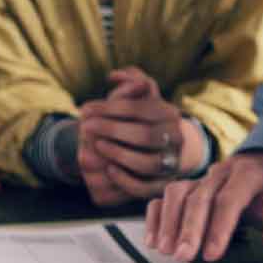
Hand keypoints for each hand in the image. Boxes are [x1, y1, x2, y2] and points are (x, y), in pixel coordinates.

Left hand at [76, 68, 206, 202]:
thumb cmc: (136, 119)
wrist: (152, 149)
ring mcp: (171, 162)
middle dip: (112, 130)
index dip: (111, 108)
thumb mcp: (134, 97)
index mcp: (170, 113)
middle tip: (86, 127)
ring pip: (149, 163)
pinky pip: (146, 187)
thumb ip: (127, 82)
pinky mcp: (161, 184)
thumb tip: (115, 75)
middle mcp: (176, 137)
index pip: (141, 109)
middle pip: (146, 136)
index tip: (85, 109)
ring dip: (119, 154)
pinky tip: (109, 169)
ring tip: (98, 146)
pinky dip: (126, 180)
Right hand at [144, 150, 262, 262]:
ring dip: (169, 222)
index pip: (230, 199)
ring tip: (165, 250)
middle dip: (190, 228)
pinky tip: (153, 240)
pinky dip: (156, 216)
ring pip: (178, 192)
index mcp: (249, 174)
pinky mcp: (188, 186)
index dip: (219, 227)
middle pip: (200, 196)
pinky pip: (165, 195)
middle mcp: (222, 173)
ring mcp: (202, 178)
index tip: (212, 255)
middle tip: (183, 256)